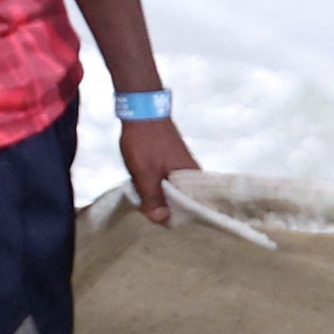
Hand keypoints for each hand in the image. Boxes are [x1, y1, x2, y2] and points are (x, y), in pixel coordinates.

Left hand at [115, 111, 196, 226]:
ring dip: (160, 198)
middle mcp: (192, 173)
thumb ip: (153, 197)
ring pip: (173, 191)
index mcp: (191, 178)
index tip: (161, 223)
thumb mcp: (145, 173)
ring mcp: (182, 166)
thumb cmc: (145, 141)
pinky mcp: (172, 162)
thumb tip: (162, 221)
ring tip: (145, 203)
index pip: (192, 209)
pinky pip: (168, 182)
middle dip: (166, 209)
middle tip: (149, 214)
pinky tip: (145, 190)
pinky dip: (157, 187)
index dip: (176, 218)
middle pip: (182, 201)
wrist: (141, 110)